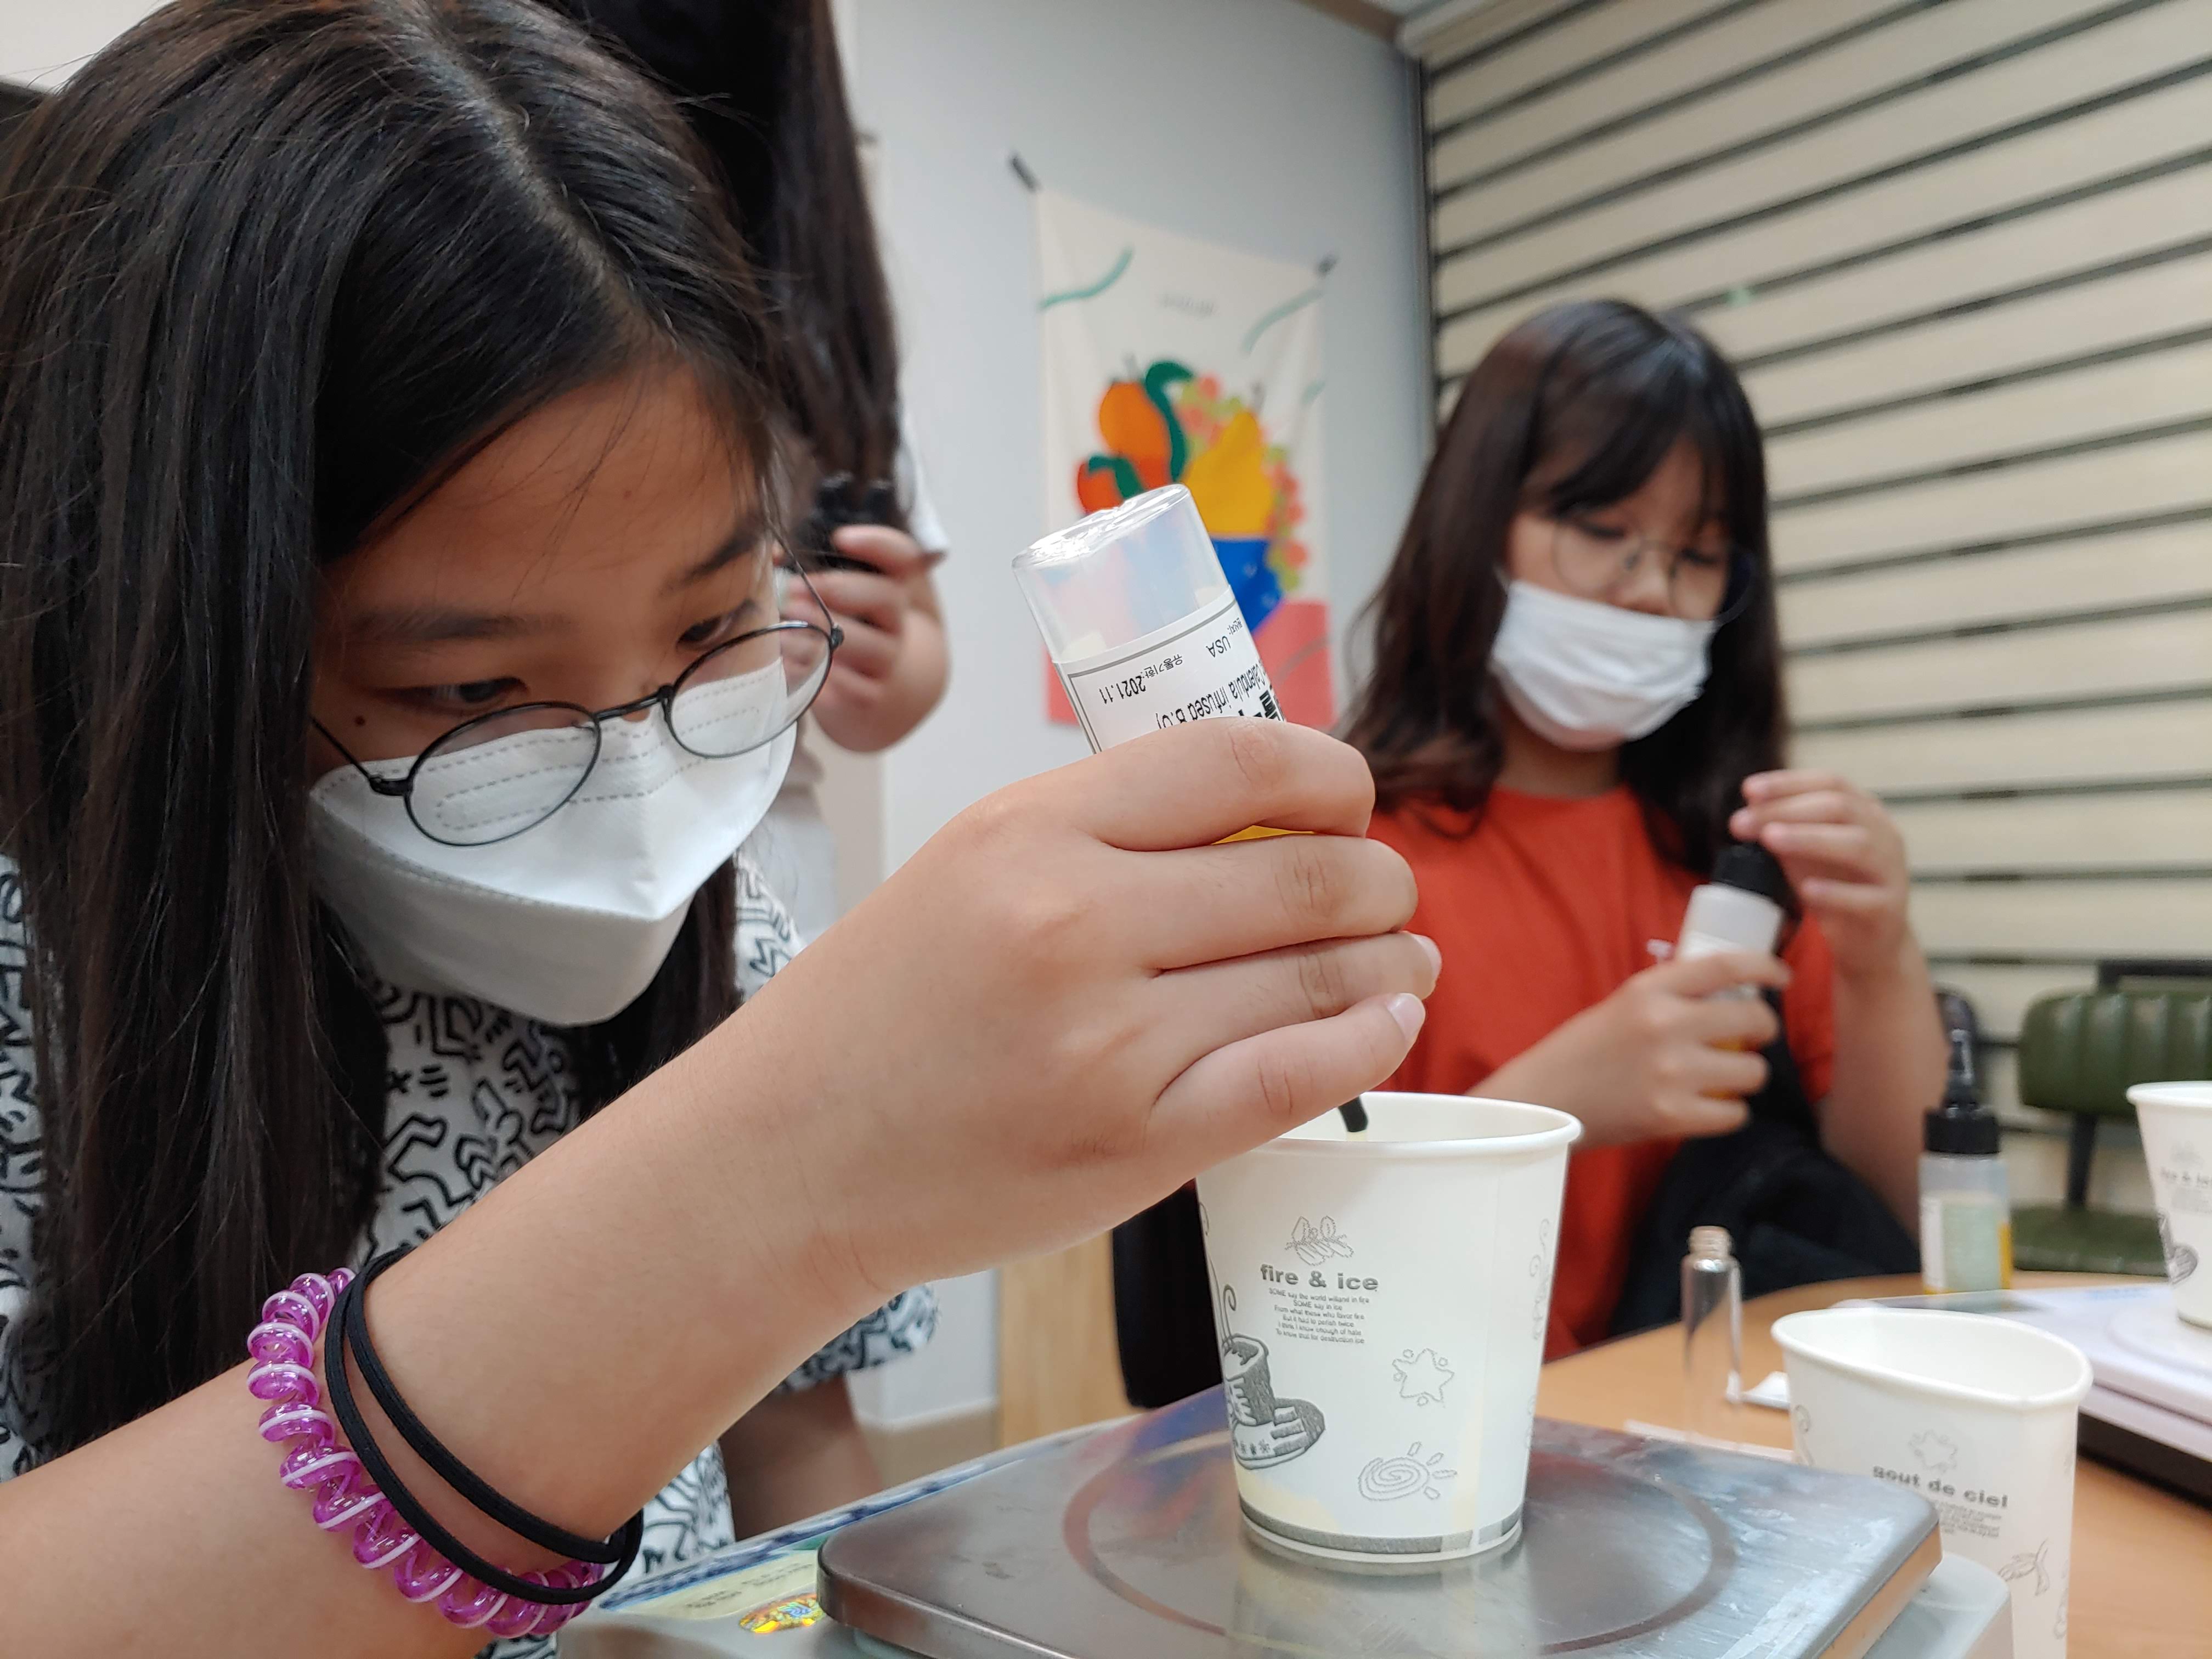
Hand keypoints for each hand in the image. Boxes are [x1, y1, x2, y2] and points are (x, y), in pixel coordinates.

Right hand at [733, 718, 1438, 1298]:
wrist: (789, 1155)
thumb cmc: (882, 1006)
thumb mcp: (969, 864)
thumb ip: (1105, 833)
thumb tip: (1269, 816)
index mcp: (1031, 830)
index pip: (1238, 760)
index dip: (1328, 775)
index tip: (1347, 802)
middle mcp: (1076, 923)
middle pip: (1304, 872)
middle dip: (1375, 878)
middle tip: (1385, 892)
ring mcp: (1110, 1042)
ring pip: (1317, 976)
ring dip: (1388, 962)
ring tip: (1404, 958)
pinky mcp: (1134, 1143)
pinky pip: (1297, 1077)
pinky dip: (1367, 1043)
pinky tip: (1386, 1024)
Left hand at [786, 524, 932, 731]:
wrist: (882, 690)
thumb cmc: (849, 629)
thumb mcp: (844, 597)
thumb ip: (815, 571)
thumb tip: (770, 555)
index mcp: (893, 586)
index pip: (902, 556)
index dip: (877, 544)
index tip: (840, 538)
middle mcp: (897, 622)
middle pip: (886, 598)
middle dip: (838, 590)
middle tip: (792, 588)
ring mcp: (888, 660)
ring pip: (867, 645)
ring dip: (823, 634)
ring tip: (784, 629)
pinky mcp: (872, 695)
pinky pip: (852, 687)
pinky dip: (821, 676)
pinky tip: (791, 666)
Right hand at [1479, 951, 1787, 1146]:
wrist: (1544, 1100)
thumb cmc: (1582, 1051)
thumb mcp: (1623, 1004)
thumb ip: (1670, 995)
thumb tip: (1729, 991)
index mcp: (1649, 990)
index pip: (1726, 965)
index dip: (1766, 966)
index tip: (1782, 976)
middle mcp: (1665, 1026)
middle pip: (1754, 1019)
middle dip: (1764, 1028)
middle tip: (1752, 1037)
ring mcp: (1672, 1074)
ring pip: (1754, 1071)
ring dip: (1748, 1074)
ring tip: (1726, 1077)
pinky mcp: (1672, 1116)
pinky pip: (1736, 1114)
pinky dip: (1730, 1112)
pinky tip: (1711, 1107)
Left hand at [1731, 769, 1911, 979]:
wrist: (1869, 941)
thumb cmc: (1833, 887)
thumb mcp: (1804, 854)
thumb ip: (1783, 830)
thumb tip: (1748, 805)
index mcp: (1865, 812)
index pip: (1830, 783)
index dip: (1789, 783)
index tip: (1749, 790)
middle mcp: (1884, 835)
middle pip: (1841, 808)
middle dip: (1787, 810)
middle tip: (1741, 821)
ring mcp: (1891, 872)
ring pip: (1858, 846)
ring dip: (1810, 839)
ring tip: (1771, 839)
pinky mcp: (1889, 910)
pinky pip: (1866, 899)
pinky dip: (1835, 893)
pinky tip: (1806, 889)